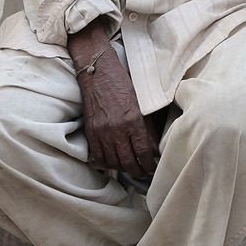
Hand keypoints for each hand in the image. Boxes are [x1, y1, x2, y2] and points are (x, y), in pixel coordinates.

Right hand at [69, 32, 159, 179]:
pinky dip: (106, 162)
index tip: (152, 168)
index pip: (143, 153)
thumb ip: (147, 128)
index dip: (149, 165)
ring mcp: (102, 131)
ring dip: (123, 168)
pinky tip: (113, 162)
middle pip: (128, 162)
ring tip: (129, 168)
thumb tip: (154, 149)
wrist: (98, 72)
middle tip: (143, 173)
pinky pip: (98, 156)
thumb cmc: (122, 84)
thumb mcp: (141, 104)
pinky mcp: (91, 131)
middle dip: (138, 171)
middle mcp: (116, 129)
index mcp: (133, 121)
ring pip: (113, 162)